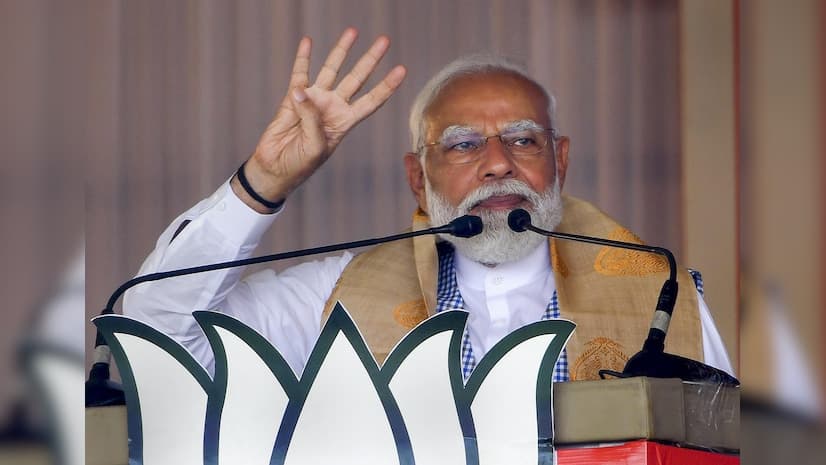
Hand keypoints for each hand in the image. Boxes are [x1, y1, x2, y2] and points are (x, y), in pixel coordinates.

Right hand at [234, 28, 406, 211]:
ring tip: (352, 32)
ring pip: (332, 70)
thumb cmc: (300, 163)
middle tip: (384, 41)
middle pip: (357, 78)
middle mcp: (333, 107)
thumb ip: (311, 118)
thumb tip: (302, 90)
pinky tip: (308, 41)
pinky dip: (303, 57)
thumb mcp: (315, 146)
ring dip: (341, 51)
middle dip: (370, 60)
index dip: (386, 86)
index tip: (402, 70)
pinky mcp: (292, 97)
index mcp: (345, 122)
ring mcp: (314, 100)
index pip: (371, 101)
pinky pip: (300, 73)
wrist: (275, 167)